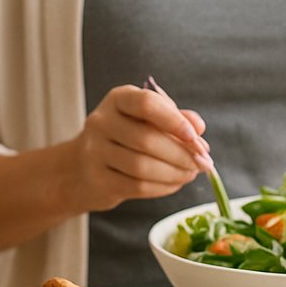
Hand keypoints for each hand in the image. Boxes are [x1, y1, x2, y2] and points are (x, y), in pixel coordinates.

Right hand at [70, 85, 211, 212]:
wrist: (83, 168)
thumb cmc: (125, 138)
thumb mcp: (148, 119)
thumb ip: (175, 119)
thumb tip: (198, 128)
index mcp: (118, 99)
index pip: (147, 104)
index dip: (175, 121)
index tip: (197, 138)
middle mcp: (101, 121)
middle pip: (147, 139)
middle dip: (182, 154)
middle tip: (203, 163)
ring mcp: (95, 152)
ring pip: (142, 166)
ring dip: (175, 173)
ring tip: (190, 174)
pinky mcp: (97, 179)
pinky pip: (137, 186)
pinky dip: (162, 187)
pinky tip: (173, 183)